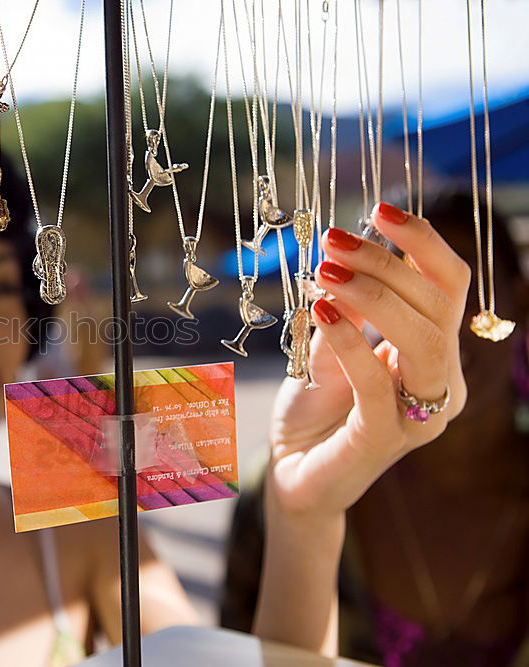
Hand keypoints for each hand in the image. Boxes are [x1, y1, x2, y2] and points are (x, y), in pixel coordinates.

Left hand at [268, 203, 470, 517]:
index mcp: (435, 352)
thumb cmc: (314, 410)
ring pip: (423, 338)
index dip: (422, 243)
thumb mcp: (325, 347)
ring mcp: (420, 415)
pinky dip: (350, 339)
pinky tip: (319, 310)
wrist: (292, 474)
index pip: (448, 287)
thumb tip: (345, 254)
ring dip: (374, 293)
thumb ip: (344, 310)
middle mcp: (441, 382)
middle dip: (384, 262)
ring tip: (325, 270)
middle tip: (333, 239)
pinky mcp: (385, 438)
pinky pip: (377, 381)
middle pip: (436, 304)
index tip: (379, 208)